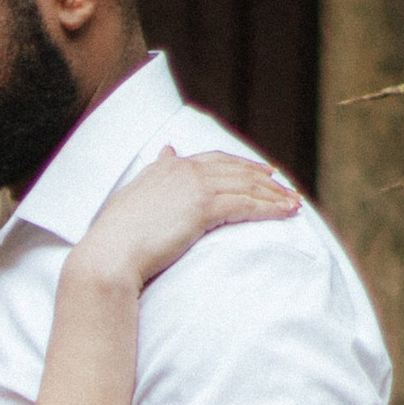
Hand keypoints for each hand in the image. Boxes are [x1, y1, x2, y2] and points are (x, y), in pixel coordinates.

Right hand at [74, 145, 298, 294]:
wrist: (109, 254)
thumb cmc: (115, 237)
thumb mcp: (134, 196)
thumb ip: (154, 174)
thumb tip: (167, 150)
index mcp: (168, 167)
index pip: (215, 159)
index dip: (242, 165)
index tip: (262, 172)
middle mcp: (183, 169)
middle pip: (236, 169)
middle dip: (265, 179)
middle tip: (286, 188)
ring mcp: (193, 185)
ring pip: (246, 185)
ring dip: (274, 194)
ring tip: (294, 204)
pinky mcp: (202, 206)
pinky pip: (245, 203)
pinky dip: (269, 206)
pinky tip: (285, 213)